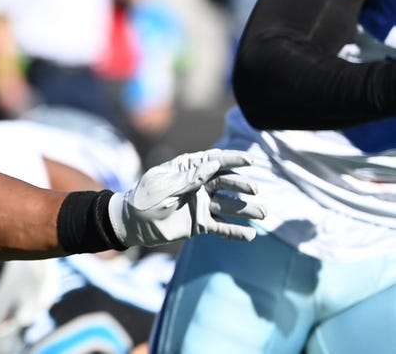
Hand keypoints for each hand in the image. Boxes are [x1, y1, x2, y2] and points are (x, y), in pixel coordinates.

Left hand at [108, 149, 265, 247]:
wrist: (133, 223)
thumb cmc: (144, 199)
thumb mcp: (164, 187)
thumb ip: (188, 178)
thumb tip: (212, 164)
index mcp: (188, 170)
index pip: (214, 161)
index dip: (233, 159)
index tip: (250, 161)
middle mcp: (199, 186)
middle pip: (226, 182)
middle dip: (242, 185)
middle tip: (253, 190)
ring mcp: (202, 204)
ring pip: (229, 205)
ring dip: (246, 209)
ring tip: (262, 213)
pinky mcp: (201, 223)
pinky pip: (222, 227)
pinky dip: (235, 231)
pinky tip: (250, 235)